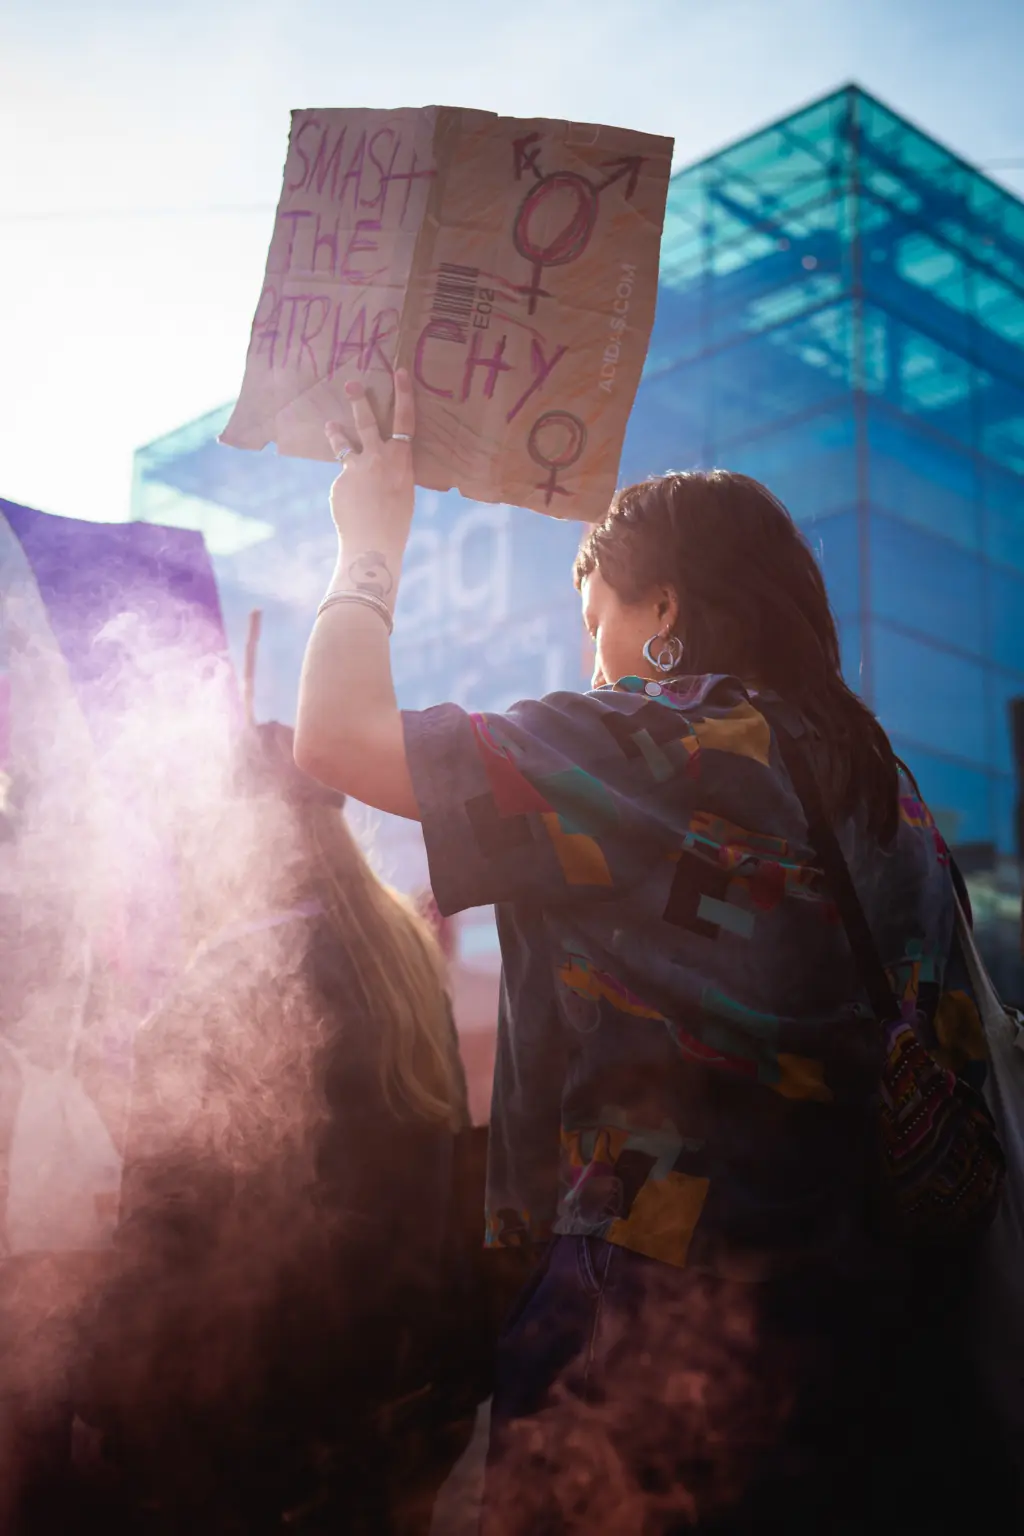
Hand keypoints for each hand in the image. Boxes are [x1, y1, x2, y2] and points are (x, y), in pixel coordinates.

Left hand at [325, 369, 415, 547]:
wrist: (373, 543)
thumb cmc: (396, 521)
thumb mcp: (402, 490)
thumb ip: (391, 470)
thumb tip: (375, 462)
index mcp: (401, 460)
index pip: (405, 420)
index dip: (403, 394)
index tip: (400, 371)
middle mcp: (378, 458)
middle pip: (367, 421)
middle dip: (359, 399)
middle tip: (350, 383)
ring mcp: (355, 469)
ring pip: (343, 444)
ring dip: (336, 433)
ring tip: (330, 425)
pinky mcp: (338, 482)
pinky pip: (343, 481)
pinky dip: (347, 491)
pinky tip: (351, 508)